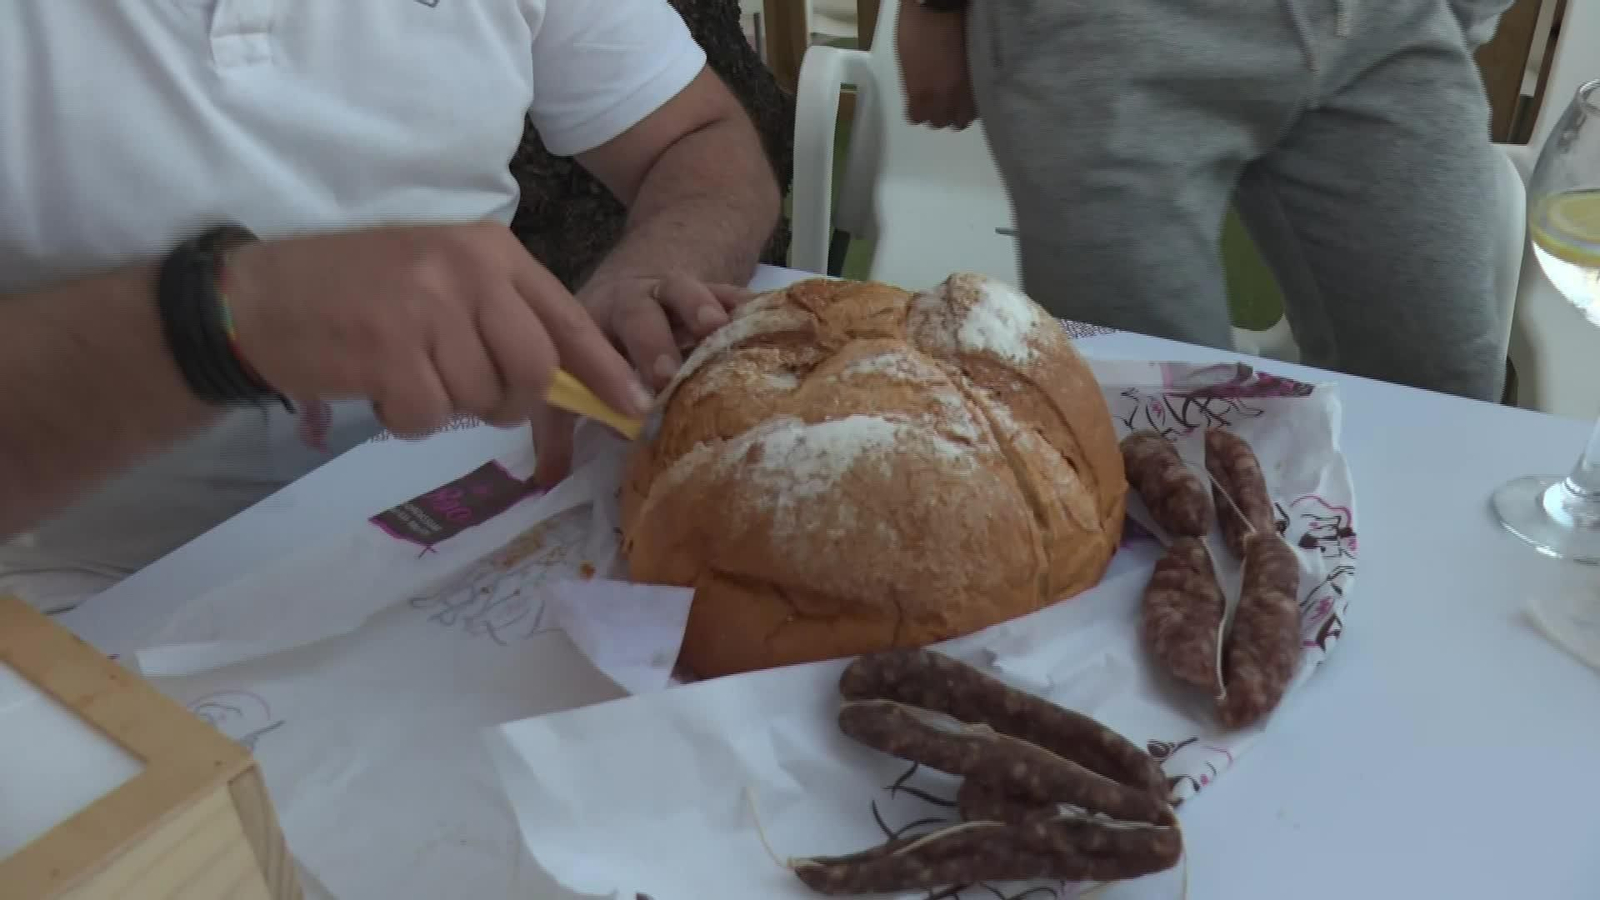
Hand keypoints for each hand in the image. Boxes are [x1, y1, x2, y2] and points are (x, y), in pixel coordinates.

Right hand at [224, 222, 652, 440]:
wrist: (257, 297)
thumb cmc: (357, 291)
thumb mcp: (441, 279)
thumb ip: (504, 317)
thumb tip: (569, 383)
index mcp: (489, 249)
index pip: (567, 318)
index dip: (605, 370)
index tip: (635, 405)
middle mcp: (465, 270)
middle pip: (534, 371)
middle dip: (511, 401)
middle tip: (468, 391)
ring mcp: (427, 309)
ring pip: (481, 399)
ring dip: (444, 404)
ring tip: (403, 369)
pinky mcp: (390, 352)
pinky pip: (431, 417)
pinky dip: (406, 417)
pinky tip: (375, 382)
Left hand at [530, 273, 753, 485]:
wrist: (634, 284)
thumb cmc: (601, 347)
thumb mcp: (573, 376)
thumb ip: (557, 427)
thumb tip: (545, 483)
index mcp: (590, 323)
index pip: (593, 342)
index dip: (612, 372)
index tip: (634, 407)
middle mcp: (629, 302)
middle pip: (637, 313)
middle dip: (653, 343)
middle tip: (667, 374)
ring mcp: (671, 291)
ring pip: (681, 289)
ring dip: (697, 307)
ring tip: (716, 328)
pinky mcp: (709, 287)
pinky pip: (727, 288)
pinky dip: (743, 302)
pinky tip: (761, 314)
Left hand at [897, 2, 976, 129]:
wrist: (941, 8)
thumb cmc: (917, 27)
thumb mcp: (906, 59)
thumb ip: (913, 83)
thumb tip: (920, 93)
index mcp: (919, 94)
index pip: (918, 118)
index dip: (920, 109)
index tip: (922, 101)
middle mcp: (942, 100)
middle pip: (941, 121)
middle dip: (940, 112)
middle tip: (942, 97)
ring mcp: (964, 93)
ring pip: (963, 118)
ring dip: (959, 110)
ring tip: (960, 96)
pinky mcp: (981, 83)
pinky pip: (978, 106)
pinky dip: (975, 102)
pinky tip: (972, 90)